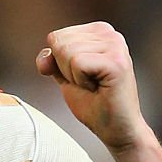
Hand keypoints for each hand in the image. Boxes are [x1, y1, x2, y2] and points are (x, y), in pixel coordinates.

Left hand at [35, 22, 150, 153]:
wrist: (116, 129)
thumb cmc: (94, 104)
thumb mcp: (66, 77)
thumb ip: (53, 61)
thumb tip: (44, 57)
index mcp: (99, 32)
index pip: (56, 37)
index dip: (60, 64)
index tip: (83, 76)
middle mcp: (110, 33)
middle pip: (59, 42)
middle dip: (66, 69)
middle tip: (89, 83)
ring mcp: (115, 46)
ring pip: (66, 52)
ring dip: (74, 77)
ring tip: (95, 85)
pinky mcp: (116, 61)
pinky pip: (77, 62)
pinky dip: (80, 81)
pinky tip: (98, 88)